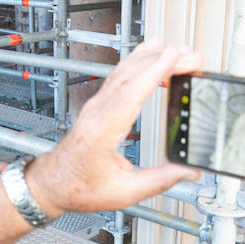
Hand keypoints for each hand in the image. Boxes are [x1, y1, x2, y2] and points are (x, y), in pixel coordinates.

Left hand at [24, 40, 201, 216]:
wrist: (53, 183)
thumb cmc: (80, 188)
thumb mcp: (123, 192)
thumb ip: (159, 181)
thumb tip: (188, 172)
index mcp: (101, 134)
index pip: (129, 94)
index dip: (154, 72)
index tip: (173, 56)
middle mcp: (97, 113)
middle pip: (130, 77)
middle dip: (162, 61)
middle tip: (191, 56)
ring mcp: (96, 105)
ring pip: (124, 71)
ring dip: (152, 57)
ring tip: (180, 51)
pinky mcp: (98, 103)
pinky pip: (119, 75)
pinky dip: (138, 60)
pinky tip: (151, 51)